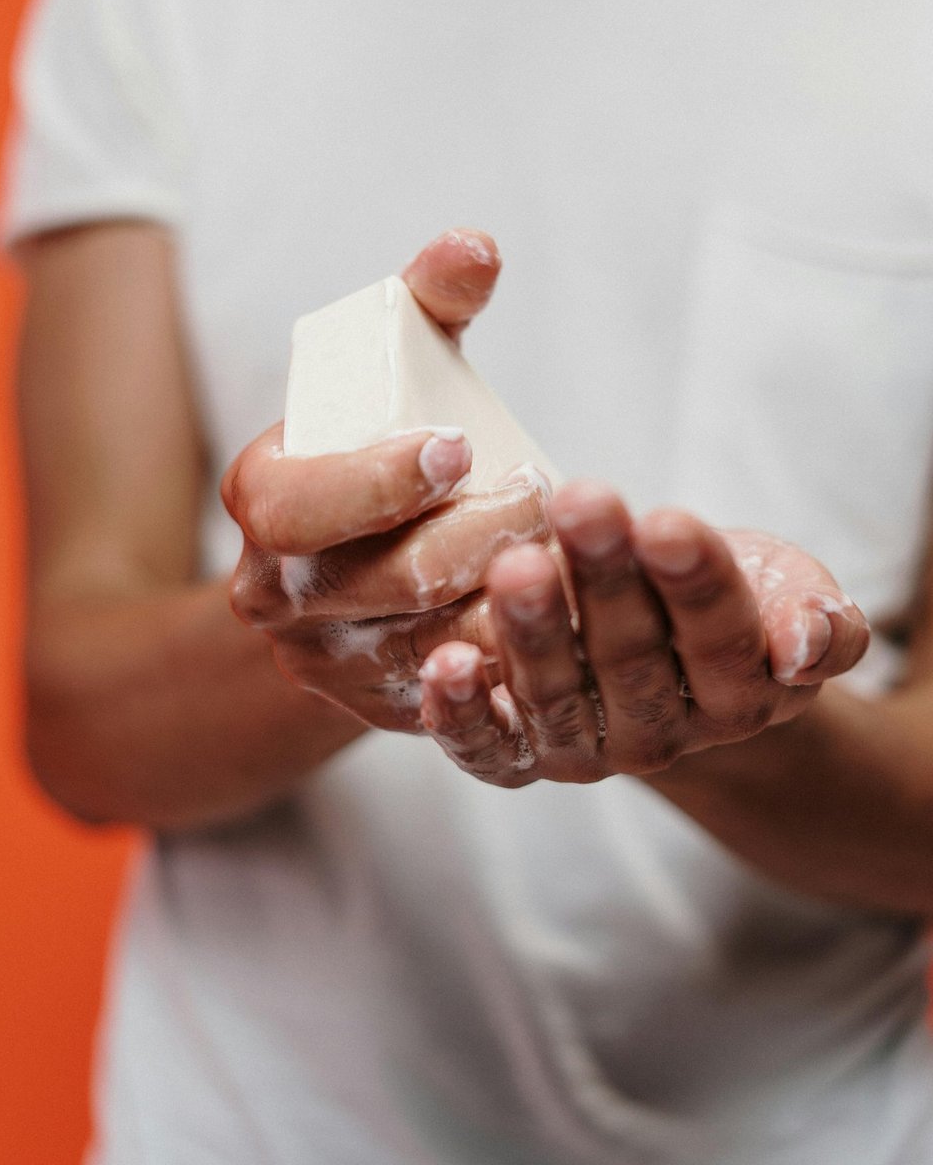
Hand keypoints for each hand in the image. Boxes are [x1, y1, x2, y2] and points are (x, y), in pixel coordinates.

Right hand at [221, 230, 549, 730]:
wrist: (349, 561)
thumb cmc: (381, 442)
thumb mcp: (396, 364)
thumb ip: (429, 298)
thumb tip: (476, 246)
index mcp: (261, 501)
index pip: (294, 508)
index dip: (373, 482)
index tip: (458, 445)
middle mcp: (276, 595)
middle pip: (383, 582)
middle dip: (475, 537)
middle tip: (546, 499)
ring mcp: (328, 663)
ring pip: (430, 647)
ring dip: (509, 601)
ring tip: (573, 552)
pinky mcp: (384, 711)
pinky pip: (459, 700)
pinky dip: (515, 663)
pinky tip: (568, 622)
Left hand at [418, 481, 869, 783]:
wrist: (666, 648)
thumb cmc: (731, 596)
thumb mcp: (791, 592)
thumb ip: (820, 620)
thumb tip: (804, 643)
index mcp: (739, 695)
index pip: (720, 637)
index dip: (695, 581)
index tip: (667, 520)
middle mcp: (662, 734)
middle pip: (632, 657)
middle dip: (605, 578)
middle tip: (582, 505)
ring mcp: (586, 749)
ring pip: (557, 697)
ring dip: (533, 632)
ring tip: (516, 565)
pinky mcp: (519, 757)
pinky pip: (488, 749)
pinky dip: (461, 715)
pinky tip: (443, 664)